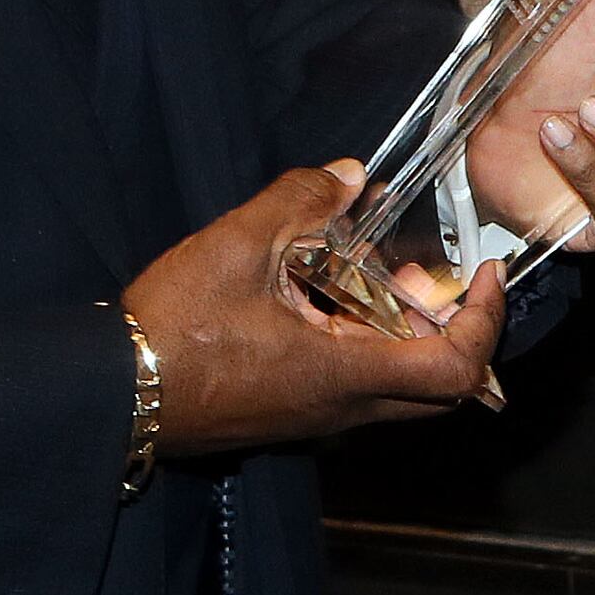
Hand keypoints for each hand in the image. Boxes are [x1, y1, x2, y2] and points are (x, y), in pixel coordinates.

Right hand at [126, 162, 507, 455]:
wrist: (107, 393)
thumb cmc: (173, 327)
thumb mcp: (236, 245)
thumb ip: (300, 201)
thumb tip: (348, 176)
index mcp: (344, 375)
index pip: (456, 370)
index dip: (486, 320)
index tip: (484, 274)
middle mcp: (341, 409)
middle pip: (439, 386)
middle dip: (454, 327)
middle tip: (436, 276)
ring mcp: (316, 418)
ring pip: (397, 386)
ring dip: (405, 331)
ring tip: (376, 272)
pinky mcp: (291, 415)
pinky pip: (356, 386)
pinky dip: (365, 341)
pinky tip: (326, 294)